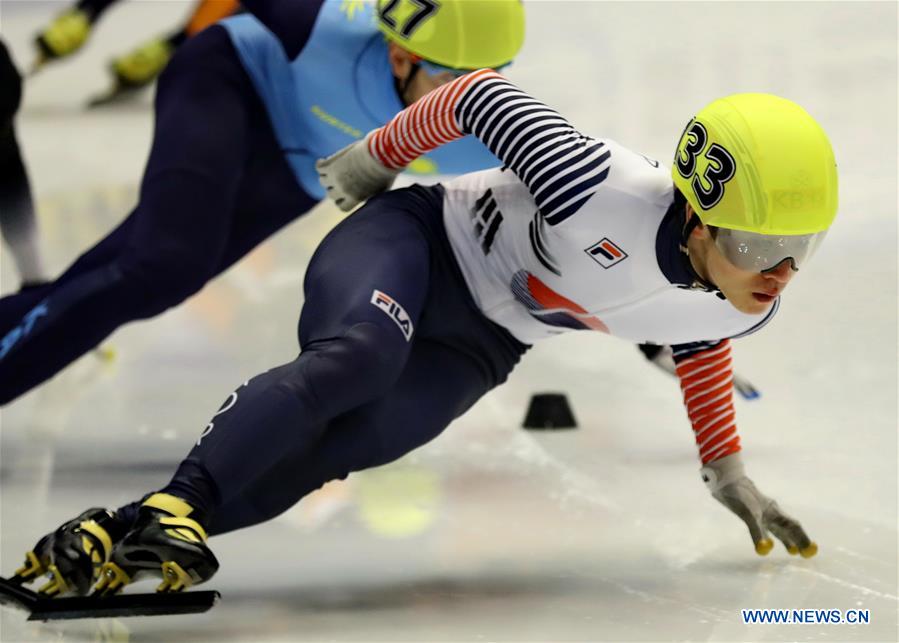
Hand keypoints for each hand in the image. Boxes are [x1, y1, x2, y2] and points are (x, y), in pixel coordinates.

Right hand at [315, 133, 400, 211]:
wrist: (381, 154)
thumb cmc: (385, 169)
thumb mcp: (381, 188)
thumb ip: (373, 194)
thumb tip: (372, 195)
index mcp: (355, 198)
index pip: (341, 207)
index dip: (342, 200)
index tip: (344, 193)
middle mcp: (343, 190)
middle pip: (331, 194)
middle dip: (335, 187)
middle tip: (339, 177)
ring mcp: (336, 178)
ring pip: (323, 181)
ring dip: (327, 175)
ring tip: (331, 168)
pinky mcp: (332, 165)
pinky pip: (319, 168)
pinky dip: (320, 164)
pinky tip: (323, 161)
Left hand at [701, 453, 817, 556]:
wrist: (726, 480)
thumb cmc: (739, 495)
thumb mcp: (748, 515)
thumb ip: (757, 532)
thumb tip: (766, 549)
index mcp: (774, 512)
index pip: (793, 526)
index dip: (803, 538)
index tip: (811, 550)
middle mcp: (770, 513)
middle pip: (788, 528)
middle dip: (798, 540)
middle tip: (805, 554)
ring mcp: (761, 512)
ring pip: (778, 528)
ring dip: (786, 539)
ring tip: (793, 551)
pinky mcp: (750, 512)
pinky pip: (764, 527)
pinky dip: (769, 536)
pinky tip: (768, 540)